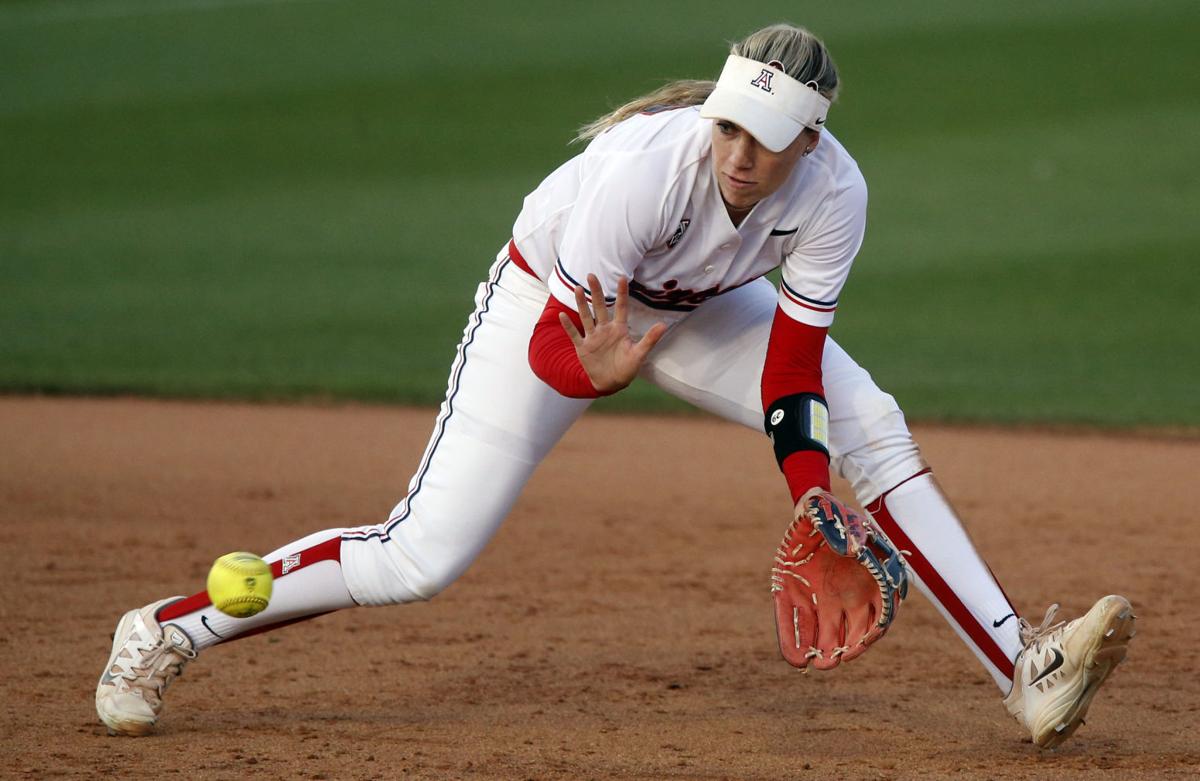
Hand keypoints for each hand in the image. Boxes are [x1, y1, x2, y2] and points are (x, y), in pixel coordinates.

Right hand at [559, 274, 667, 393]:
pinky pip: (574, 334)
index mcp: (619, 329)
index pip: (620, 308)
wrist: (611, 383)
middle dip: (596, 292)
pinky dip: (568, 326)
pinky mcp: (583, 347)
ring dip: (582, 304)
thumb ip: (650, 339)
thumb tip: (664, 325)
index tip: (622, 278)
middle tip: (592, 275)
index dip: (621, 293)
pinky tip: (562, 315)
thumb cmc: (626, 368)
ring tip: (578, 289)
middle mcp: (605, 329)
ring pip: (586, 317)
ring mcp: (593, 337)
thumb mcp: (639, 354)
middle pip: (600, 307)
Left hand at [771, 488, 907, 669]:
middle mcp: (848, 596)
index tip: (854, 648)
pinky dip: (793, 639)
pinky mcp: (796, 595)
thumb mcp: (844, 520)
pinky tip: (792, 657)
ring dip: (820, 650)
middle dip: (841, 651)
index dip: (868, 636)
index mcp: (868, 582)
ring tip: (811, 665)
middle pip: (851, 632)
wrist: (809, 509)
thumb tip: (853, 549)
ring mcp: (822, 598)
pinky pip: (795, 621)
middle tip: (828, 664)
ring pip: (825, 632)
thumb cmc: (835, 514)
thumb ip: (849, 534)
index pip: (877, 617)